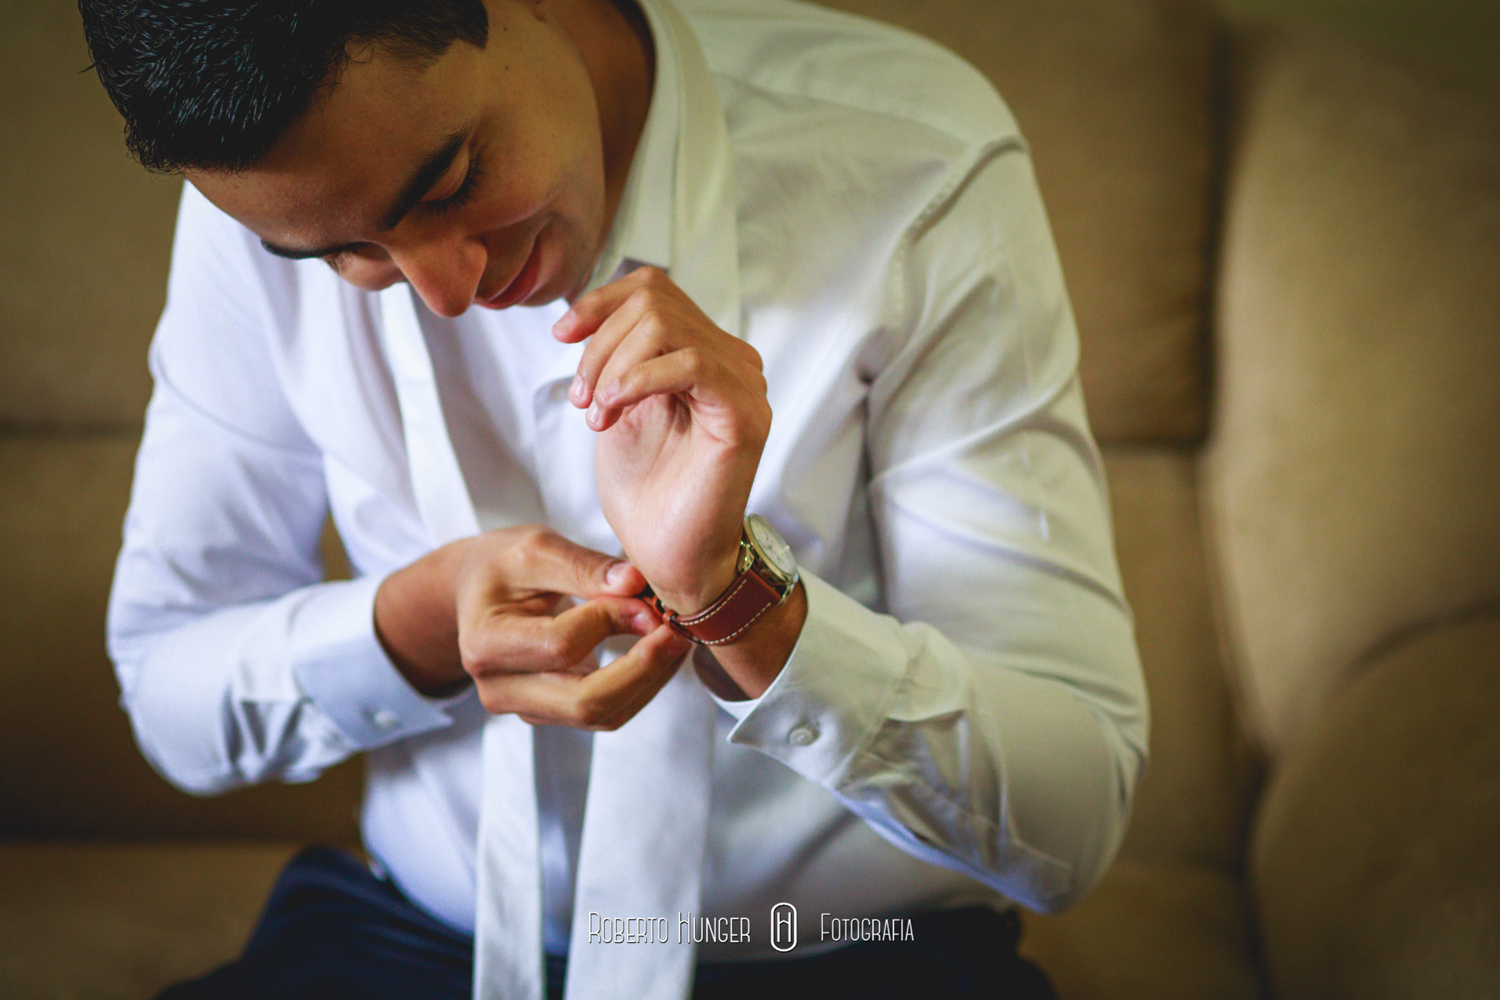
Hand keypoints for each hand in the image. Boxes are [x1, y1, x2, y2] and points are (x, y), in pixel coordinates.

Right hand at [373, 526, 691, 729]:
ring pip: (602, 715)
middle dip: (643, 668)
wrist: (476, 593)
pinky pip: (606, 712)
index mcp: (485, 643)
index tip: (644, 593)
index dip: (611, 621)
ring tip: (676, 637)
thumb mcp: (535, 548)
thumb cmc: (502, 566)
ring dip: (650, 679)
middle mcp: (500, 688)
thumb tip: (635, 583)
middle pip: (585, 702)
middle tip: (678, 630)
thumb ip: (584, 567)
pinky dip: (641, 685)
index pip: (560, 646)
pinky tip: (659, 652)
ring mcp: (527, 708)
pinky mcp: (552, 712)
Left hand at [555, 266, 770, 614]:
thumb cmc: (647, 493)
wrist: (668, 556)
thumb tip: (595, 310)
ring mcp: (744, 385)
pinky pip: (691, 362)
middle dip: (600, 346)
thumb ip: (618, 357)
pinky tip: (614, 409)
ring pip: (666, 325)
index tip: (563, 335)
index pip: (654, 289)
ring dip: (613, 367)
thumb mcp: (618, 406)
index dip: (601, 301)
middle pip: (654, 302)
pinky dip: (638, 378)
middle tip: (582, 400)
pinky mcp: (745, 413)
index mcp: (705, 354)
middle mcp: (732, 362)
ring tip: (597, 413)